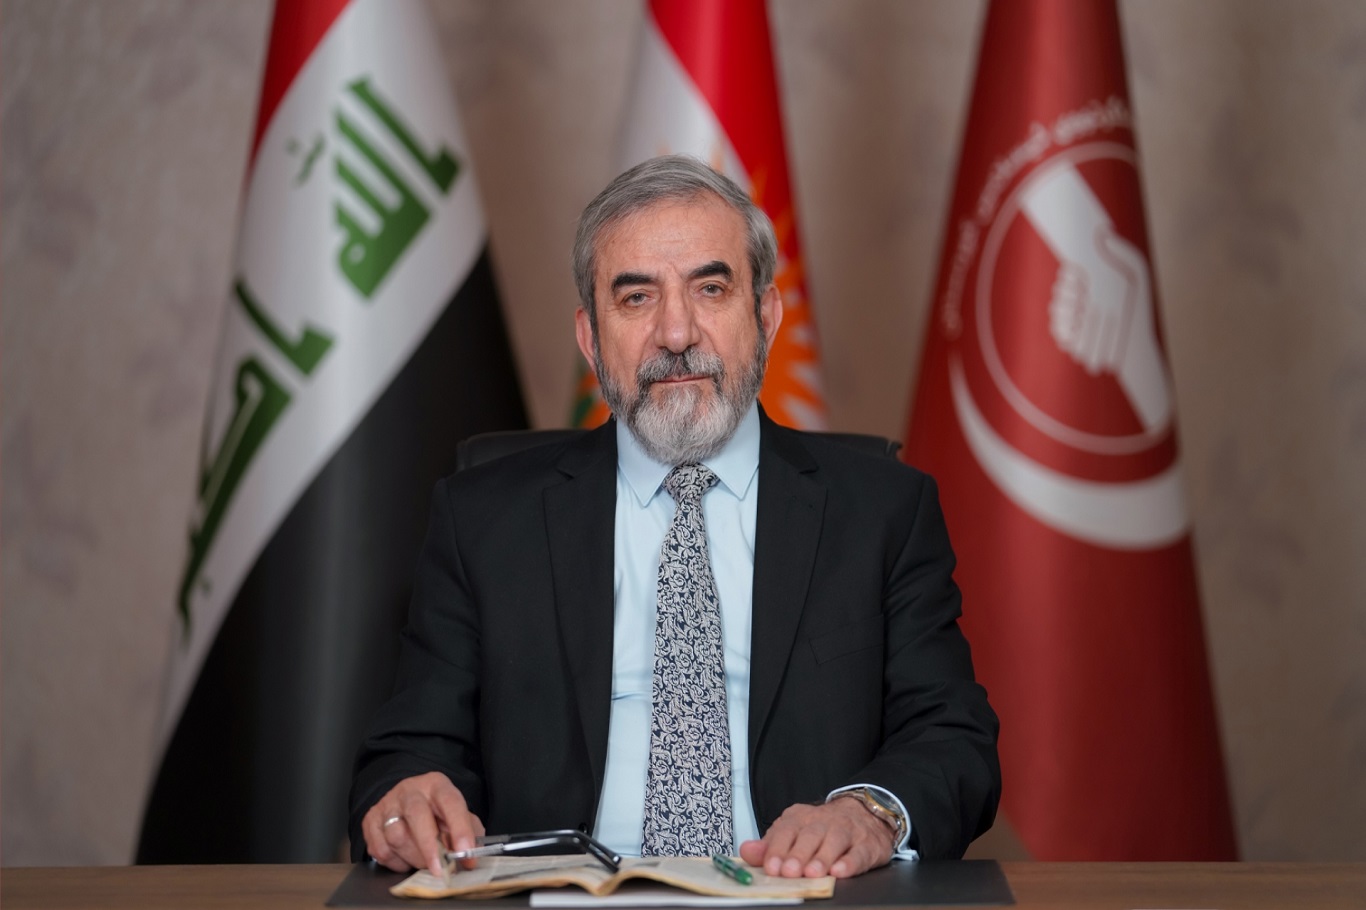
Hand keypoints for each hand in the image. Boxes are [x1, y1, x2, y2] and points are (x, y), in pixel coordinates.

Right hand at [361, 772, 484, 875]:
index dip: (460, 828)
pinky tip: (405, 858)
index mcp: (437, 785)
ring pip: (397, 836)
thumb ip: (468, 834)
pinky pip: (380, 850)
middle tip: (440, 870)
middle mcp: (410, 791)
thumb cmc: (435, 813)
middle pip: (417, 815)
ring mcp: (387, 804)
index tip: (466, 852)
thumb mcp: (456, 816)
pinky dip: (396, 862)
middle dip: (430, 847)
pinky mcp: (370, 820)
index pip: (450, 802)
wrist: (403, 803)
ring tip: (424, 861)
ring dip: (414, 857)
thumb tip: (469, 859)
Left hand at [738, 798, 896, 879]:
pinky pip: (859, 852)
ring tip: (811, 873)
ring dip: (822, 858)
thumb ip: (770, 845)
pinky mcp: (867, 844)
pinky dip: (849, 862)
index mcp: (800, 818)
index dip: (777, 849)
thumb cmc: (822, 829)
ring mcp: (847, 831)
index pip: (786, 830)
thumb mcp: (793, 832)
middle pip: (809, 836)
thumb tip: (747, 852)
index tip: (771, 867)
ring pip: (834, 842)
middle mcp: (823, 822)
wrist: (864, 814)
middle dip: (798, 855)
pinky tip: (840, 871)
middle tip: (789, 872)